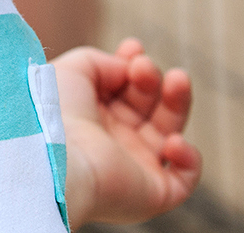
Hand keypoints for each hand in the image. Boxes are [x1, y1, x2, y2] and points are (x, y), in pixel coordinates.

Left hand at [53, 37, 200, 226]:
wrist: (53, 157)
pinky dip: (190, 158)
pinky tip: (172, 140)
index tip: (134, 48)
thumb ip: (107, 62)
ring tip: (178, 79)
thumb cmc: (55, 112)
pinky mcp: (151, 194)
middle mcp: (112, 142)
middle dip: (152, 78)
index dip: (133, 65)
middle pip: (148, 106)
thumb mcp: (75, 69)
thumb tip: (131, 71)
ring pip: (171, 133)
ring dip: (178, 101)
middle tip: (142, 68)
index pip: (123, 90)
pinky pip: (184, 180)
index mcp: (91, 115)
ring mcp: (132, 167)